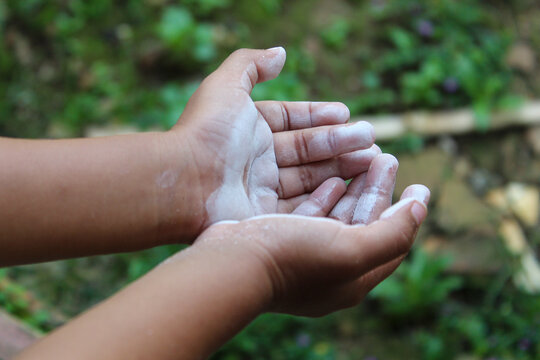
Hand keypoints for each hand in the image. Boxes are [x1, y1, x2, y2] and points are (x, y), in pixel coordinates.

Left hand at [164, 48, 377, 235]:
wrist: (185, 184)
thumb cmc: (206, 133)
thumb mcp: (225, 87)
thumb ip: (250, 64)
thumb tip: (281, 53)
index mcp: (248, 130)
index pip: (289, 121)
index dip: (317, 116)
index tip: (346, 113)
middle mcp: (256, 161)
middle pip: (305, 150)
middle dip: (339, 143)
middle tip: (371, 139)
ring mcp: (261, 191)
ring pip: (309, 178)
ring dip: (341, 166)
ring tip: (373, 157)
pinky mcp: (265, 218)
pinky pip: (302, 206)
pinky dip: (327, 195)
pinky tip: (350, 183)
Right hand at [189, 179, 429, 316]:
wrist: (229, 265)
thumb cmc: (292, 256)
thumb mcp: (352, 249)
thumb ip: (393, 232)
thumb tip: (421, 208)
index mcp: (353, 279)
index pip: (393, 243)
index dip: (408, 213)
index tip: (419, 185)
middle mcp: (331, 270)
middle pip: (365, 224)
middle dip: (378, 190)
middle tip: (388, 157)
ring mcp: (305, 255)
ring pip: (339, 216)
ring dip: (354, 187)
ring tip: (366, 158)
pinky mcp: (281, 240)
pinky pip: (312, 216)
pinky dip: (325, 195)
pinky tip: (332, 178)